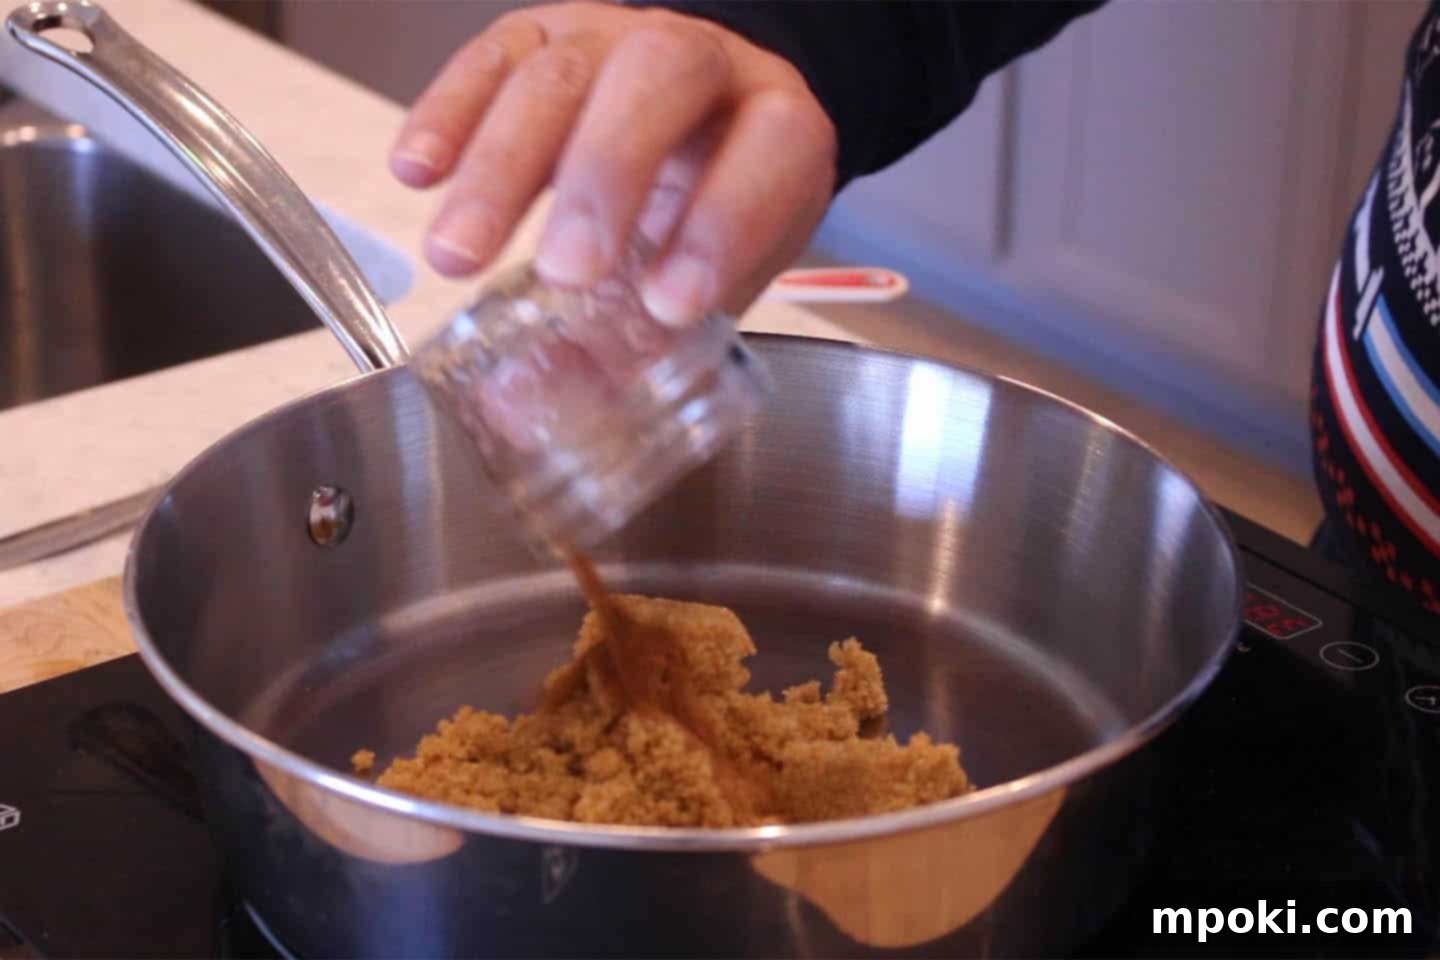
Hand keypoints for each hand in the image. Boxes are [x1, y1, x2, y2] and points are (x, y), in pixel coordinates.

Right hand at [390, 2, 837, 326]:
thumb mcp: (710, 278)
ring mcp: (611, 41)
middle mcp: (699, 63)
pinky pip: (488, 57)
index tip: (670, 304)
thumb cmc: (713, 206)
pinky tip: (416, 174)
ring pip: (557, 74)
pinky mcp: (539, 35)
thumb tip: (548, 405)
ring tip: (457, 256)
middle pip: (654, 79)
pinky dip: (446, 114)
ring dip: (501, 167)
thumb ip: (647, 340)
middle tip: (564, 271)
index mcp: (777, 124)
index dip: (723, 223)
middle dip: (605, 176)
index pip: (765, 152)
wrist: (699, 125)